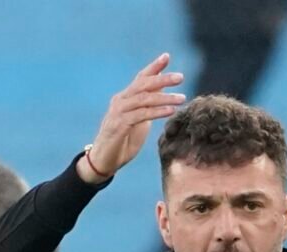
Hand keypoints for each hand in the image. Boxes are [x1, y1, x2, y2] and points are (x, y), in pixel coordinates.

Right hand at [78, 52, 185, 182]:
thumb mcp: (139, 121)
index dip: (154, 67)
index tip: (167, 56)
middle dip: (162, 79)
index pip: (141, 78)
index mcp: (125, 98)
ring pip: (144, 99)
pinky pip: (141, 115)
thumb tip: (162, 96)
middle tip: (180, 77)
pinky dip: (157, 112)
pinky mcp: (119, 125)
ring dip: (164, 97)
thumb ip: (147, 108)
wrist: (104, 160)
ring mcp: (118, 112)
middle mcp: (121, 101)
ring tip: (182, 98)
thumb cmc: (123, 141)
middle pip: (143, 84)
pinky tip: (170, 111)